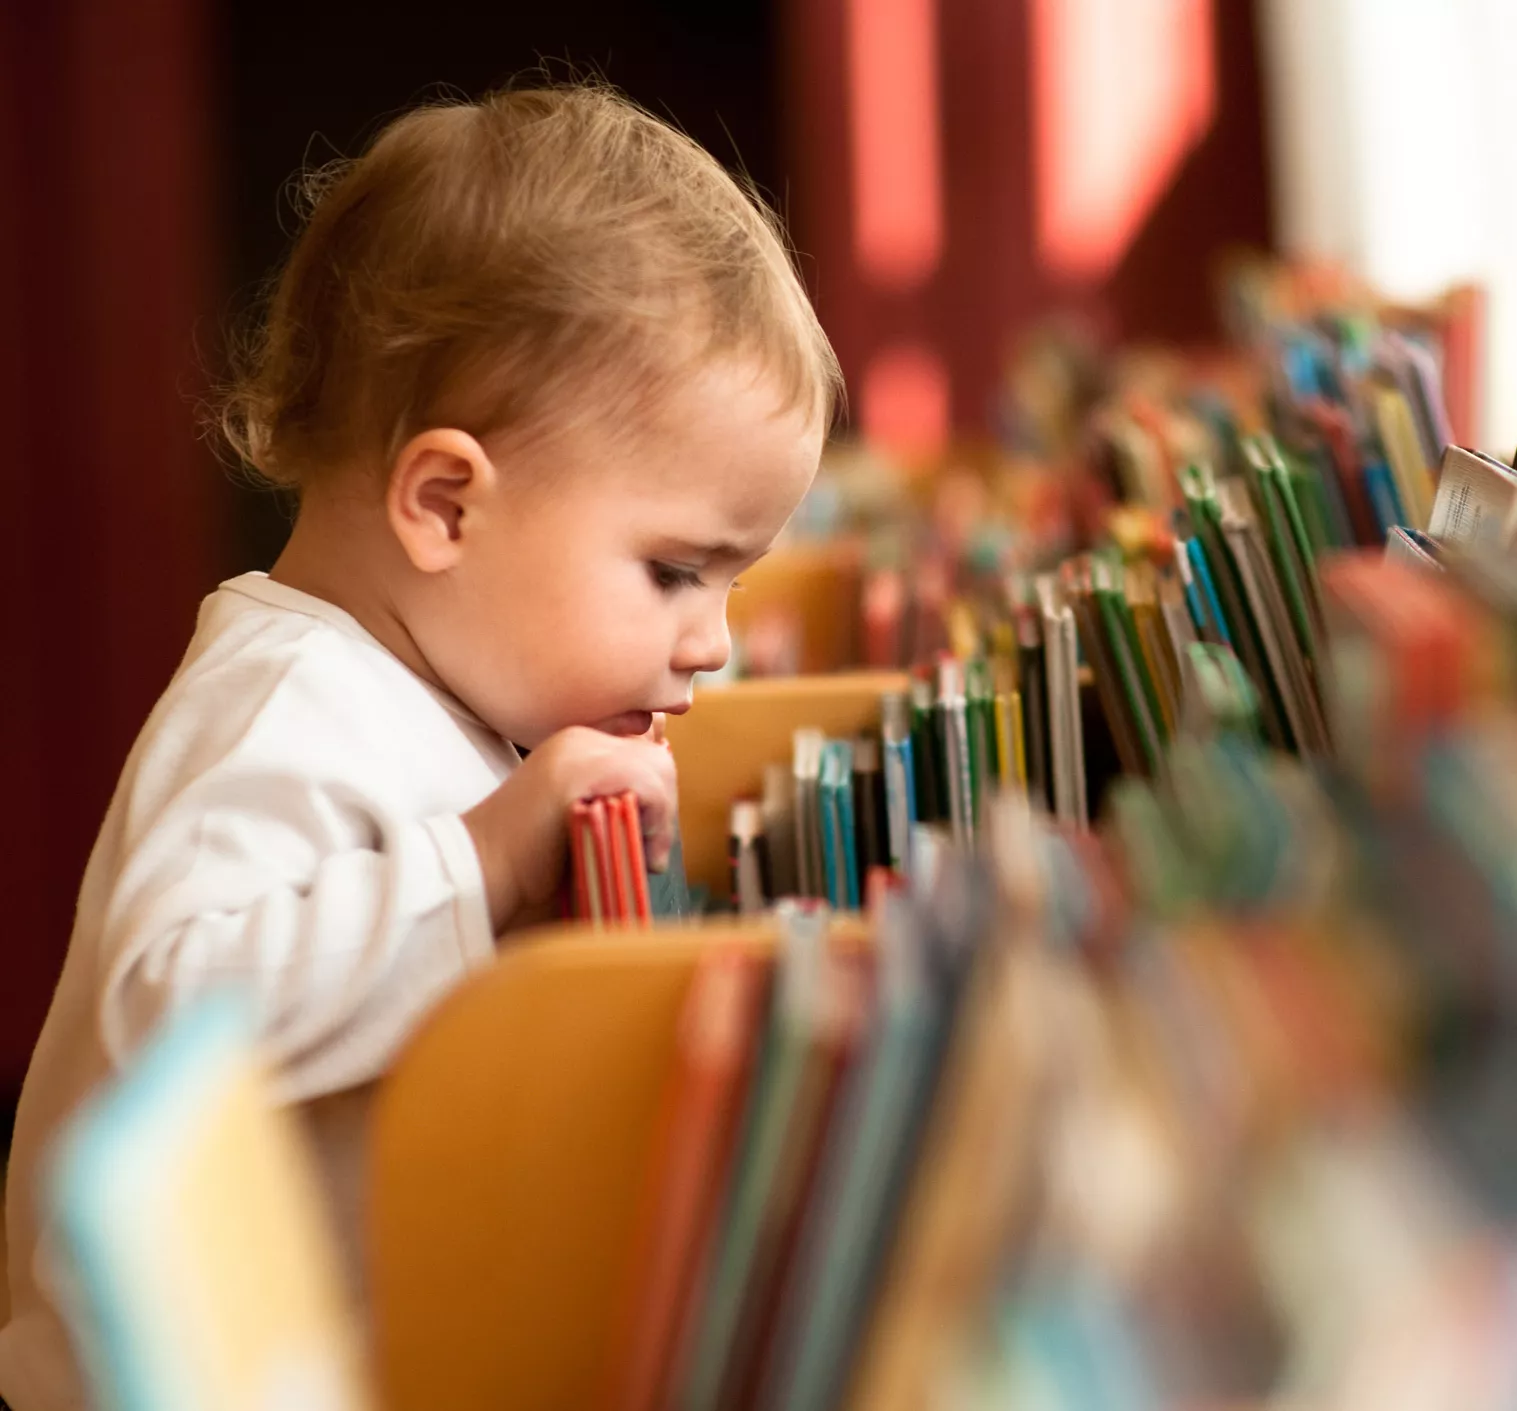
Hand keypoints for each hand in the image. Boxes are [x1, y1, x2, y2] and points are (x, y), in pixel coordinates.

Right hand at [462, 726, 678, 933]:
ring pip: (658, 768)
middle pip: (658, 757)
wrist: (481, 873)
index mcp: (576, 744)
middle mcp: (577, 738)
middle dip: (665, 807)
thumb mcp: (584, 819)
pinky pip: (646, 785)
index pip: (647, 751)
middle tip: (652, 852)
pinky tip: (641, 850)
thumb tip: (666, 796)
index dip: (658, 796)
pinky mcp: (576, 772)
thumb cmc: (531, 862)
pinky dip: (655, 820)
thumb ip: (618, 801)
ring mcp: (575, 751)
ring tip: (646, 854)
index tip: (649, 836)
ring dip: (662, 818)